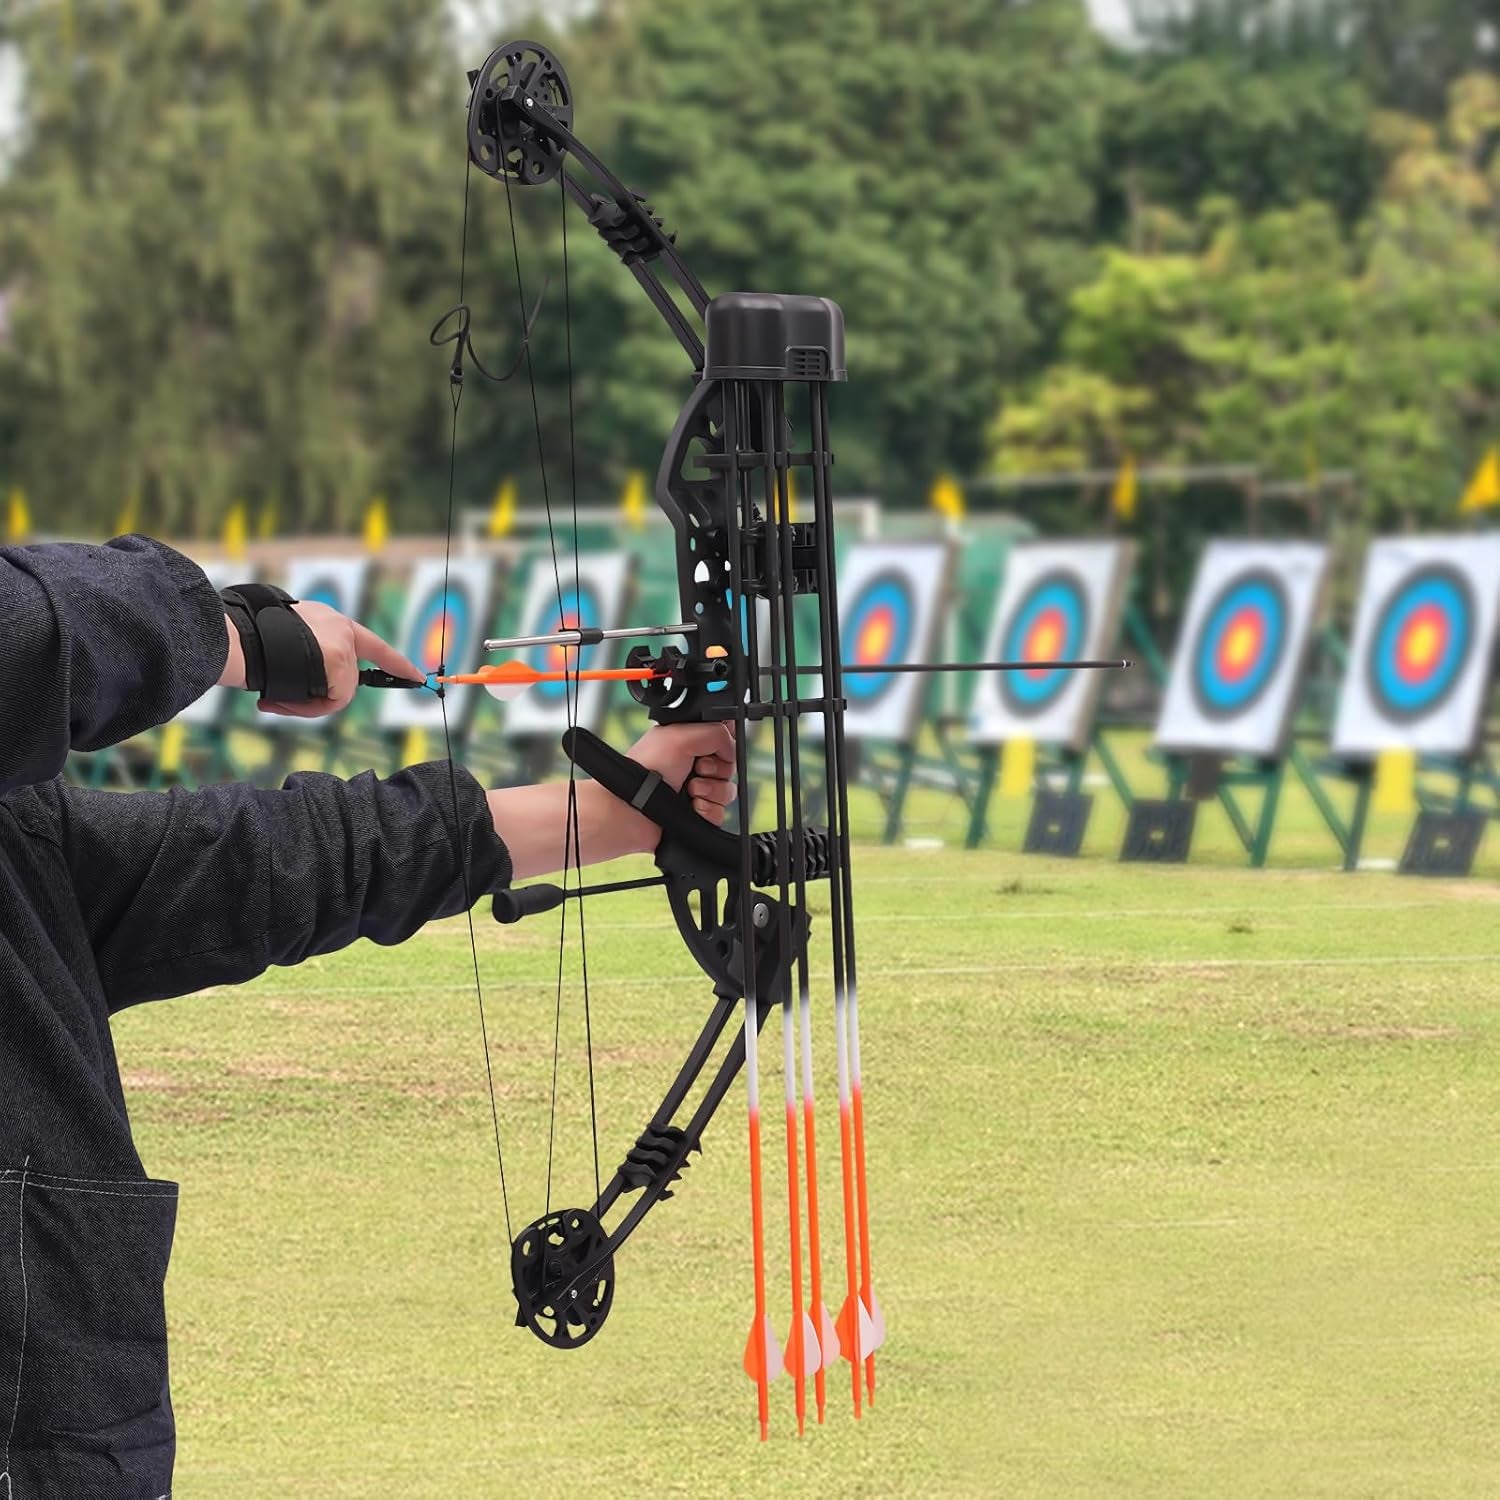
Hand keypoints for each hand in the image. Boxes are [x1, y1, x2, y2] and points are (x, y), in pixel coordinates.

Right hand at [259, 603, 423, 718]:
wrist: (238, 637)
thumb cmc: (248, 643)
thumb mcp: (284, 644)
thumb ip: (308, 659)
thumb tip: (312, 688)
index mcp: (328, 620)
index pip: (370, 643)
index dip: (394, 662)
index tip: (416, 676)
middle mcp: (341, 627)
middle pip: (346, 679)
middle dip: (318, 697)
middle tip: (280, 704)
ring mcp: (343, 643)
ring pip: (339, 693)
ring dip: (308, 705)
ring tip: (274, 701)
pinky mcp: (339, 659)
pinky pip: (334, 700)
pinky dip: (310, 708)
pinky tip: (280, 702)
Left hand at [627, 721, 737, 827]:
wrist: (631, 808)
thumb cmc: (644, 770)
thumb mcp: (680, 736)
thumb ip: (715, 732)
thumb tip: (732, 747)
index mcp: (689, 743)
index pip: (723, 740)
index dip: (724, 745)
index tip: (713, 749)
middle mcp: (693, 766)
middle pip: (729, 767)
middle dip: (717, 770)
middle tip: (696, 770)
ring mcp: (696, 791)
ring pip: (728, 791)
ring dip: (712, 791)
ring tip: (690, 791)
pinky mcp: (698, 815)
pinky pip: (721, 813)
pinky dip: (709, 810)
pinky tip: (692, 807)